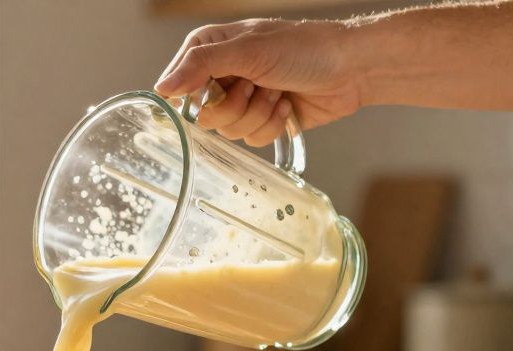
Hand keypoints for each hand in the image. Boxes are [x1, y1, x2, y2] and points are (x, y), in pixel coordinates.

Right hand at [155, 20, 365, 145]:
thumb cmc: (304, 48)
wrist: (350, 68)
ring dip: (258, 114)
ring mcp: (241, 99)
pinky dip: (272, 125)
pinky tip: (286, 106)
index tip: (221, 86)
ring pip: (228, 130)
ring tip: (277, 92)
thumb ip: (201, 66)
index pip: (178, 82)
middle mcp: (222, 74)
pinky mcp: (261, 120)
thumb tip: (162, 88)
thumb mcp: (248, 50)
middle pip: (204, 115)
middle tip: (256, 85)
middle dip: (236, 105)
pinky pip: (250, 140)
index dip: (197, 93)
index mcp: (210, 49)